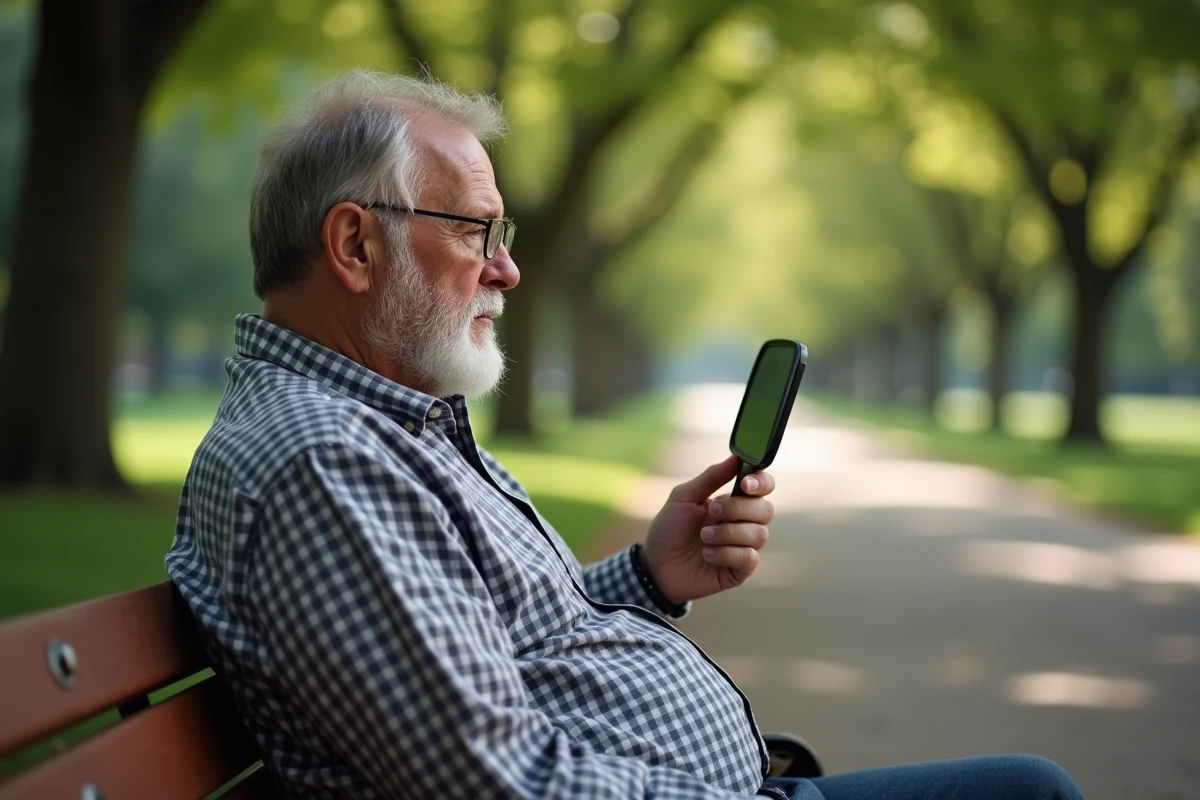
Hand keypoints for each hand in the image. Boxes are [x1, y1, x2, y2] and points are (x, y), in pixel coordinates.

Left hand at [642, 454, 774, 604]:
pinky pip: (749, 558)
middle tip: (711, 512)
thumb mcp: (684, 497)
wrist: (655, 565)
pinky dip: (726, 553)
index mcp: (733, 502)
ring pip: (759, 534)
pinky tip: (707, 554)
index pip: (763, 487)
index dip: (761, 483)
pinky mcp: (740, 571)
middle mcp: (743, 523)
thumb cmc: (669, 529)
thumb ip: (712, 477)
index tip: (745, 484)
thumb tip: (736, 457)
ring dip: (728, 533)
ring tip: (703, 537)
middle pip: (766, 510)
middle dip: (737, 509)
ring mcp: (744, 547)